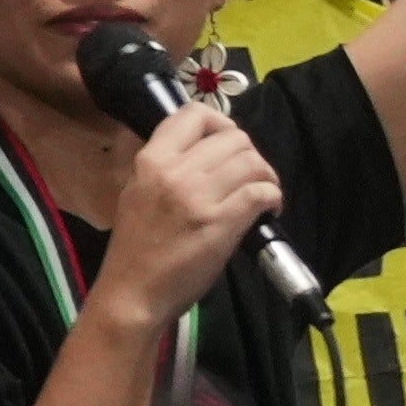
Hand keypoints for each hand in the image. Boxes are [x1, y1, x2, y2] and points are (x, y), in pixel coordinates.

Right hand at [101, 86, 279, 321]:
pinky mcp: (220, 223)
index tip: (226, 146)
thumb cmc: (135, 247)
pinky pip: (260, 191)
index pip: (194, 113)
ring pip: (252, 161)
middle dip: (250, 154)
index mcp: (151, 160)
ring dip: (266, 175)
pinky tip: (268, 209)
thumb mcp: (137, 191)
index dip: (221, 123)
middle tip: (250, 176)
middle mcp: (175, 171)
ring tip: (263, 193)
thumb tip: (206, 151)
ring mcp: (199, 196)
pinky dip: (272, 196)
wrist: (133, 292)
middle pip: (234, 137)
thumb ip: (165, 166)